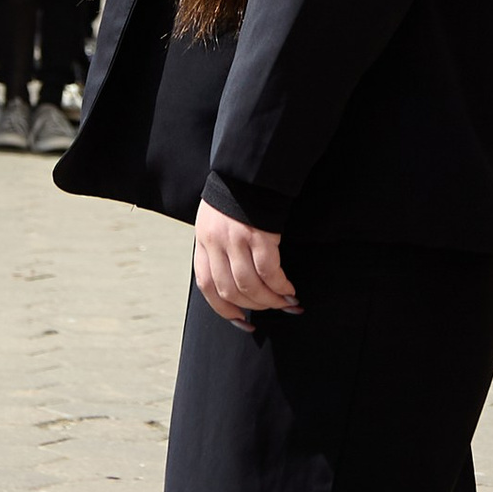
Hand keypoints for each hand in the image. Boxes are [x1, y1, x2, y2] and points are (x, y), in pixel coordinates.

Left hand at [193, 202, 298, 331]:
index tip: (241, 321)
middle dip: (252, 306)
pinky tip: (288, 289)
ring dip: (269, 300)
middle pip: (230, 290)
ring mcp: (237, 239)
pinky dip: (280, 285)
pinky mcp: (260, 234)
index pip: (206, 285)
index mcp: (203, 242)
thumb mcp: (214, 224)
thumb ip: (218, 251)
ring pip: (250, 285)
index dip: (223, 309)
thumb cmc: (235, 198)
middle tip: (270, 310)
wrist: (250, 170)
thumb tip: (233, 285)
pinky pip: (270, 271)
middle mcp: (216, 243)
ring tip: (284, 303)